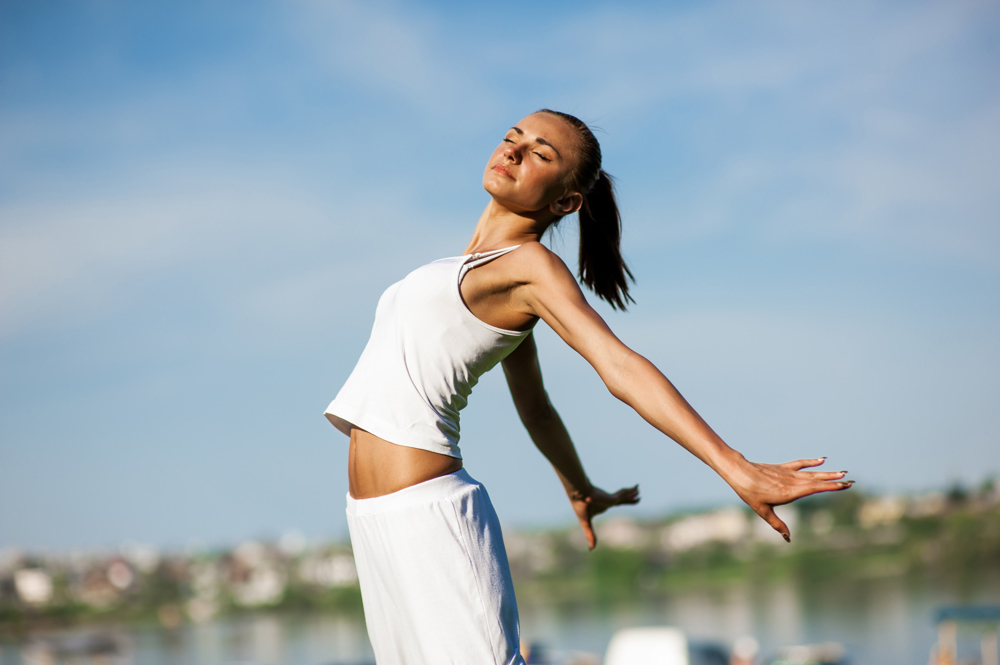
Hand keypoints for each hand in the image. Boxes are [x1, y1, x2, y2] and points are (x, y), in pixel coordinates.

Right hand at [570, 484, 640, 549]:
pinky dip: (630, 491)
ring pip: (625, 496)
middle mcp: (609, 501)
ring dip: (632, 493)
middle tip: (637, 497)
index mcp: (604, 505)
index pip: (614, 503)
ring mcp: (612, 499)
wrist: (578, 495)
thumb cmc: (581, 507)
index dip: (618, 502)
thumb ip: (590, 535)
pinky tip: (636, 487)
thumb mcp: (585, 523)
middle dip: (629, 499)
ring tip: (638, 491)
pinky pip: (624, 494)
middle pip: (622, 500)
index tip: (619, 500)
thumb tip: (591, 549)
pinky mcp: (613, 498)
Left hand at [725, 456, 853, 541]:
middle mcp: (791, 482)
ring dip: (827, 473)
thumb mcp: (763, 511)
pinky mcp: (782, 468)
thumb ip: (778, 524)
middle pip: (817, 481)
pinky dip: (811, 462)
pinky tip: (822, 460)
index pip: (814, 488)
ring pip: (811, 473)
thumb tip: (788, 538)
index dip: (830, 486)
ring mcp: (788, 473)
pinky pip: (800, 464)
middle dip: (834, 481)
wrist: (739, 472)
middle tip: (851, 481)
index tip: (844, 485)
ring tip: (842, 472)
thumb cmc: (750, 493)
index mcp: (789, 492)